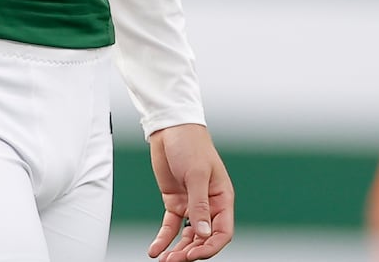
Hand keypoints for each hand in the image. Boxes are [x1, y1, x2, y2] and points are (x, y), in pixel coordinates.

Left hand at [147, 123, 233, 260]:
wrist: (171, 129)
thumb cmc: (192, 145)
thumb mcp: (196, 175)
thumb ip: (200, 206)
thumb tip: (203, 233)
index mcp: (222, 198)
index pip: (222, 232)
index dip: (210, 246)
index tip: (193, 254)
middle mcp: (208, 204)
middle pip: (203, 238)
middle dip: (189, 252)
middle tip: (173, 261)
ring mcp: (191, 205)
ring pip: (186, 236)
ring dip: (177, 250)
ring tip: (164, 260)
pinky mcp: (175, 202)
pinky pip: (171, 227)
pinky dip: (163, 239)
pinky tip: (156, 250)